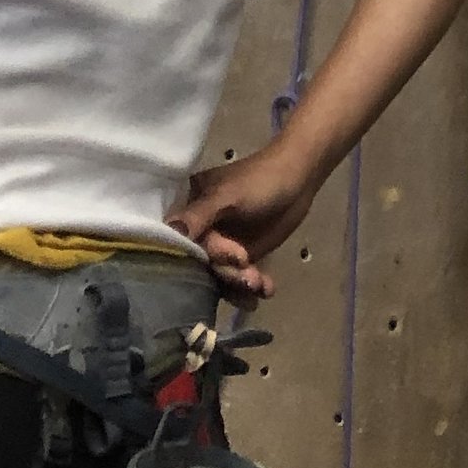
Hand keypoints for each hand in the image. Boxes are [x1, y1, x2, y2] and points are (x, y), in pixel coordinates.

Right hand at [166, 137, 323, 302]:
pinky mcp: (240, 256)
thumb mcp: (228, 196)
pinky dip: (252, 286)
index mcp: (188, 209)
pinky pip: (238, 278)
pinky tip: (267, 289)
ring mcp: (220, 246)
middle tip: (251, 278)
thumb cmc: (261, 179)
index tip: (234, 257)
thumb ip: (199, 216)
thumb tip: (166, 235)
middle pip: (202, 265)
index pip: (181, 244)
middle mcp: (199, 231)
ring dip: (240, 284)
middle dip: (228, 274)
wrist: (300, 178)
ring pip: (221, 275)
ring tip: (261, 284)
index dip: (202, 258)